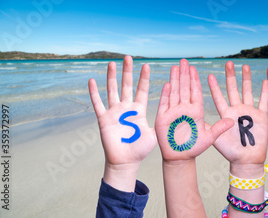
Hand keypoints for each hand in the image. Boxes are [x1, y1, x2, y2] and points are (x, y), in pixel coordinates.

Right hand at [88, 56, 156, 191]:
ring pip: (112, 90)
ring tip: (112, 63)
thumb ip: (161, 122)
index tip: (146, 65)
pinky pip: (98, 104)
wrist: (126, 162)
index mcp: (138, 110)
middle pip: (126, 85)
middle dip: (128, 71)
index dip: (144, 78)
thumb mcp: (155, 134)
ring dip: (111, 77)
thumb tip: (175, 114)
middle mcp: (126, 108)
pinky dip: (94, 93)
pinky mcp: (104, 120)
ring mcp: (114, 112)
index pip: (141, 90)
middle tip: (128, 57)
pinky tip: (92, 81)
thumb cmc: (141, 149)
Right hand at [155, 59, 232, 161]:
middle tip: (185, 61)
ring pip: (174, 92)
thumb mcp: (209, 138)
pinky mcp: (163, 118)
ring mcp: (173, 112)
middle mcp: (184, 109)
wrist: (180, 158)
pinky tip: (167, 84)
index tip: (195, 69)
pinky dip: (166, 94)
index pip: (195, 92)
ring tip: (175, 67)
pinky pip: (165, 103)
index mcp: (196, 111)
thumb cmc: (194, 148)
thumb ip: (219, 128)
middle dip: (184, 75)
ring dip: (175, 80)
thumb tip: (232, 121)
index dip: (194, 80)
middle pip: (184, 88)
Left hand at [208, 61, 267, 175]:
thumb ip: (211, 128)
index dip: (214, 86)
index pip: (218, 97)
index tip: (208, 75)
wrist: (246, 160)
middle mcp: (236, 110)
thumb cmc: (231, 152)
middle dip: (231, 76)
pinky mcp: (261, 117)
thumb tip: (198, 120)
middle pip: (233, 89)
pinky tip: (266, 80)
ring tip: (244, 66)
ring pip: (247, 91)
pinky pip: (264, 101)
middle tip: (228, 63)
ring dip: (246, 79)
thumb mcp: (217, 139)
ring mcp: (249, 112)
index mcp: (225, 114)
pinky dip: (265, 91)